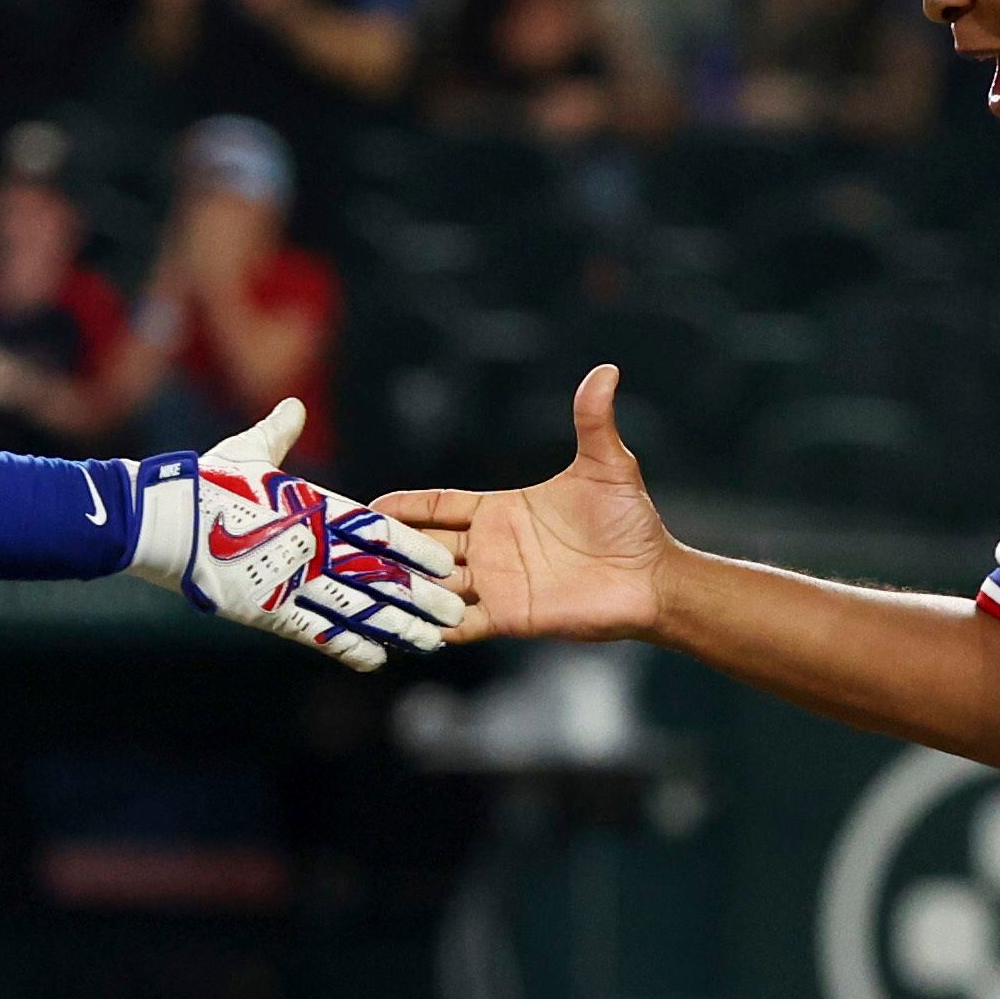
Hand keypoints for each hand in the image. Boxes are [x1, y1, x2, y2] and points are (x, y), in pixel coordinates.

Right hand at [129, 399, 459, 671]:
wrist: (163, 519)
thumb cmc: (205, 481)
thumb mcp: (247, 451)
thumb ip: (279, 434)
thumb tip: (293, 407)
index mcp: (313, 507)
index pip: (378, 530)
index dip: (415, 549)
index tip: (447, 562)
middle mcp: (312, 546)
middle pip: (377, 575)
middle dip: (419, 596)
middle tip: (455, 612)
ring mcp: (291, 580)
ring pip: (355, 609)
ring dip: (395, 626)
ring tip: (429, 641)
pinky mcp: (267, 608)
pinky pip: (315, 631)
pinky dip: (346, 646)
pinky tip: (375, 660)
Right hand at [375, 365, 675, 643]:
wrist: (652, 578)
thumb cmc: (630, 521)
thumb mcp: (608, 466)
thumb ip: (593, 420)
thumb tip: (606, 370)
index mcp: (501, 510)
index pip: (440, 506)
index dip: (406, 506)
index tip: (368, 505)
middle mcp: (490, 548)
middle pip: (425, 546)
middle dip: (389, 548)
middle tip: (347, 547)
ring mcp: (496, 585)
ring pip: (433, 586)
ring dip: (401, 587)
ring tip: (361, 589)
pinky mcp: (508, 617)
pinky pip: (459, 625)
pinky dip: (430, 628)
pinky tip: (399, 628)